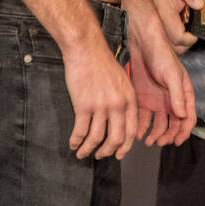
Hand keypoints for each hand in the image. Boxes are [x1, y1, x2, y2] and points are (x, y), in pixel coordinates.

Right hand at [63, 37, 137, 159]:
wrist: (86, 49)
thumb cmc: (102, 63)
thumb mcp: (122, 81)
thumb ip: (124, 100)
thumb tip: (120, 120)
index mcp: (129, 99)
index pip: (131, 131)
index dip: (125, 147)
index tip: (118, 154)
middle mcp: (118, 105)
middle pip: (116, 139)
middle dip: (107, 152)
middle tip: (100, 156)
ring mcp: (101, 106)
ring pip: (97, 138)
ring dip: (89, 149)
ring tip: (82, 153)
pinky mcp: (83, 106)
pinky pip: (81, 131)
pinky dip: (76, 141)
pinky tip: (73, 144)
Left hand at [129, 35, 196, 146]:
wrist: (142, 43)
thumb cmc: (162, 56)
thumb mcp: (172, 75)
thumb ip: (177, 95)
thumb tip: (182, 116)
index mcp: (184, 94)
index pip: (188, 117)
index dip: (184, 132)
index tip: (176, 142)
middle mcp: (172, 100)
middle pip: (173, 124)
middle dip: (167, 135)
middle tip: (158, 142)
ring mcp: (157, 101)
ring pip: (159, 123)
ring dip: (155, 134)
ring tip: (147, 141)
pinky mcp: (143, 99)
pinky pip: (144, 117)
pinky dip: (142, 126)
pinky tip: (137, 132)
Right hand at [149, 0, 202, 54]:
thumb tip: (200, 4)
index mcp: (162, 15)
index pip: (178, 37)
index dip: (191, 37)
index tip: (197, 30)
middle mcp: (157, 27)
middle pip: (176, 48)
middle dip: (188, 42)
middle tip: (193, 32)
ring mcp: (157, 32)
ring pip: (172, 50)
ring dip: (182, 44)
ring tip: (188, 32)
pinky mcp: (157, 35)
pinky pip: (168, 47)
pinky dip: (177, 43)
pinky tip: (181, 32)